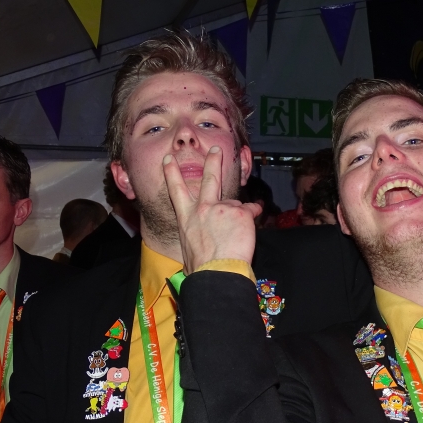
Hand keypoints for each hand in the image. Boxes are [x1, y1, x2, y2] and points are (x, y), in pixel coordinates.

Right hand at [163, 146, 260, 272]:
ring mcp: (223, 208)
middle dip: (212, 161)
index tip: (169, 160)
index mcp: (187, 217)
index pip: (176, 190)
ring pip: (236, 205)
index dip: (172, 173)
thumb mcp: (189, 246)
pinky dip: (253, 217)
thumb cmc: (201, 267)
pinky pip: (251, 211)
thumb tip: (204, 239)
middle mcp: (203, 208)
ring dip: (239, 216)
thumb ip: (198, 233)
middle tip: (215, 149)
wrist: (215, 272)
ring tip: (237, 233)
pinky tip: (249, 228)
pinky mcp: (241, 213)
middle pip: (209, 179)